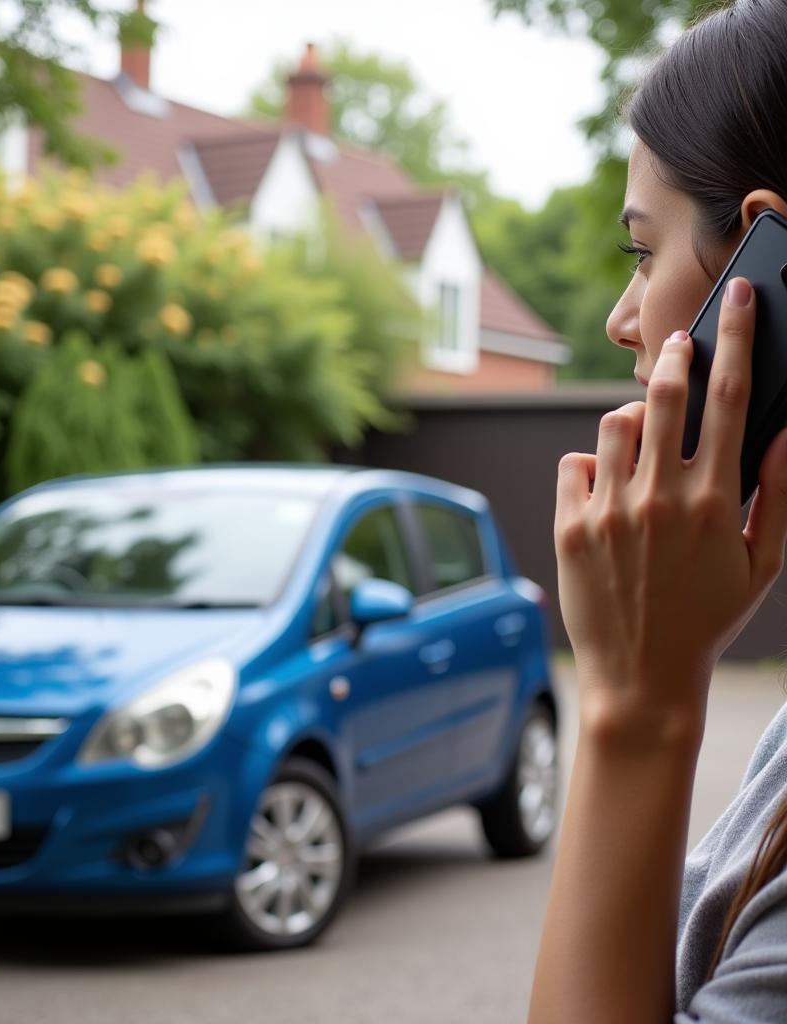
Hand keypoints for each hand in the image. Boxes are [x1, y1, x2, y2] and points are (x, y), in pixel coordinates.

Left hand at [555, 277, 786, 732]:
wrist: (641, 674)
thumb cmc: (706, 617)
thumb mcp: (762, 563)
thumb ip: (778, 493)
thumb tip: (782, 432)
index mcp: (714, 501)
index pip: (731, 398)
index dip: (737, 338)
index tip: (736, 298)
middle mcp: (658, 498)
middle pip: (662, 395)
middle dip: (673, 357)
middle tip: (678, 346)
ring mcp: (608, 512)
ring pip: (612, 425)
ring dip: (630, 417)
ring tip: (642, 436)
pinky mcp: (569, 528)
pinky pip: (573, 464)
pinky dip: (589, 463)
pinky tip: (606, 484)